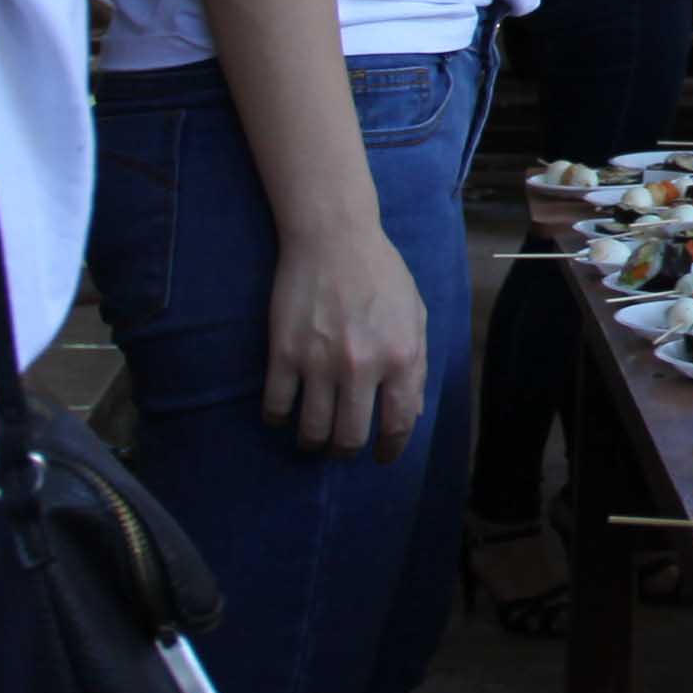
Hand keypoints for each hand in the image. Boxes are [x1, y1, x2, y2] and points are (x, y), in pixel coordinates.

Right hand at [261, 216, 428, 456]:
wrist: (333, 237)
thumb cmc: (380, 273)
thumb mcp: (416, 315)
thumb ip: (417, 366)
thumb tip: (412, 414)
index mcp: (401, 357)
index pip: (398, 425)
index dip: (390, 450)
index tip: (381, 456)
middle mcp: (362, 366)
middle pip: (349, 437)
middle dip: (346, 450)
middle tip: (342, 446)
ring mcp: (320, 361)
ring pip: (311, 430)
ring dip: (312, 442)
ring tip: (314, 437)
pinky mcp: (284, 352)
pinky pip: (276, 406)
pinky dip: (278, 418)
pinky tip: (284, 413)